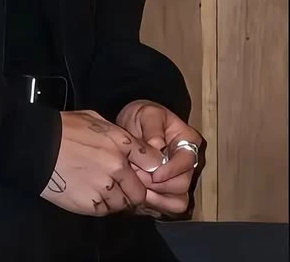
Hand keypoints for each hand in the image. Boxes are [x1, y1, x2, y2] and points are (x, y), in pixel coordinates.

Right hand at [39, 109, 164, 216]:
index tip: (142, 170)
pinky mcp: (90, 204)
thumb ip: (116, 135)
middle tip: (120, 186)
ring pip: (123, 204)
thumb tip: (131, 146)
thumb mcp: (94, 120)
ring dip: (116, 199)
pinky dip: (101, 205)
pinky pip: (105, 211)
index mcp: (119, 142)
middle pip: (140, 191)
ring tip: (100, 188)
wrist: (36, 146)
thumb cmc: (63, 128)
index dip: (148, 167)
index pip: (152, 161)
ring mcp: (104, 187)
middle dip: (132, 190)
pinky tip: (89, 192)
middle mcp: (116, 166)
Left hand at [116, 100, 203, 217]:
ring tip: (137, 183)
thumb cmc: (142, 117)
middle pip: (182, 184)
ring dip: (155, 196)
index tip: (153, 173)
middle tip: (137, 176)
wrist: (131, 126)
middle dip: (158, 184)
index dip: (171, 170)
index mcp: (188, 141)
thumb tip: (157, 147)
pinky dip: (156, 204)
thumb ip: (153, 127)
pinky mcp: (170, 193)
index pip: (186, 161)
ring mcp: (180, 179)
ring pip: (178, 200)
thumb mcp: (146, 113)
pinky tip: (141, 194)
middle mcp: (189, 163)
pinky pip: (170, 208)